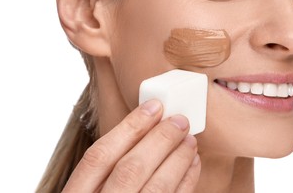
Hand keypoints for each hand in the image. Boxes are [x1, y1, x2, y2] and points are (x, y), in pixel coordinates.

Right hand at [62, 99, 200, 191]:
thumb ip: (104, 172)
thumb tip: (143, 133)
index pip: (99, 156)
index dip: (129, 127)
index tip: (153, 107)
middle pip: (131, 169)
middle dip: (160, 140)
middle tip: (179, 120)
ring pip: (156, 188)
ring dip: (177, 159)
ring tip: (190, 140)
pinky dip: (186, 182)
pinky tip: (192, 165)